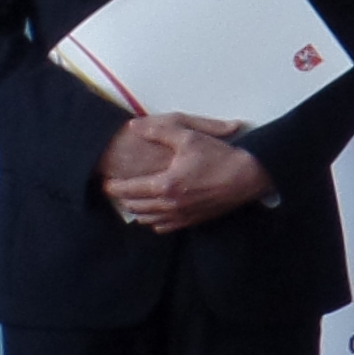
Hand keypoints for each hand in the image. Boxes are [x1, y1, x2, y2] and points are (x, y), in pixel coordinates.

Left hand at [102, 112, 271, 231]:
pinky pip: (164, 227)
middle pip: (135, 206)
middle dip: (121, 198)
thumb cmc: (219, 155)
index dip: (114, 186)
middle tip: (113, 190)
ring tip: (130, 201)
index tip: (105, 182)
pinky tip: (153, 214)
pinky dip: (153, 221)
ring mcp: (181, 216)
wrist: (248, 177)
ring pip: (147, 219)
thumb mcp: (189, 136)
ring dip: (135, 210)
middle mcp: (170, 205)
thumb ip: (159, 131)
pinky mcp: (192, 221)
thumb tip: (134, 127)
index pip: (129, 190)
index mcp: (165, 185)